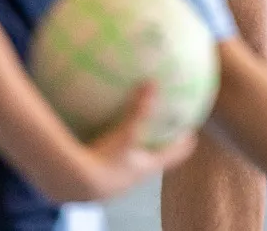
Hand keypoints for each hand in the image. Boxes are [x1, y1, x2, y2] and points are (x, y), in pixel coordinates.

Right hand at [71, 85, 197, 201]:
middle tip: (163, 133)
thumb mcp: (125, 133)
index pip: (172, 157)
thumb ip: (139, 108)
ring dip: (131, 153)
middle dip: (157, 148)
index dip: (183, 146)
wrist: (74, 185)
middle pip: (151, 161)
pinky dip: (105, 152)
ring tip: (127, 137)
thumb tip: (153, 82)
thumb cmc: (105, 159)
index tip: (192, 135)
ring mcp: (114, 182)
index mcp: (145, 167)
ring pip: (128, 165)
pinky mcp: (94, 182)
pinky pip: (104, 163)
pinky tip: (92, 139)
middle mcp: (132, 177)